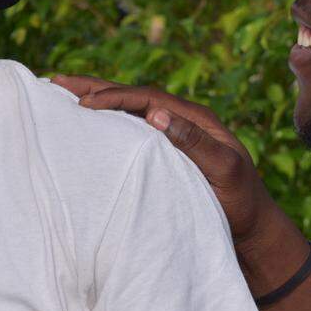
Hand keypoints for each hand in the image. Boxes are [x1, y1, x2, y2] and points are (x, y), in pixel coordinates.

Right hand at [50, 74, 279, 252]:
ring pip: (128, 110)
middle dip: (95, 86)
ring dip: (98, 99)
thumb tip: (157, 114)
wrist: (253, 229)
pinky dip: (107, 122)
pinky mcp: (164, 153)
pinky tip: (87, 123)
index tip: (84, 103)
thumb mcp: (225, 171)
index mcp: (195, 118)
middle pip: (133, 95)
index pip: (147, 98)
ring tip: (63, 93)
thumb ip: (195, 143)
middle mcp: (182, 120)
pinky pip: (131, 129)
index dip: (114, 96)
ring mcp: (172, 135)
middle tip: (57, 81)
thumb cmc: (242, 202)